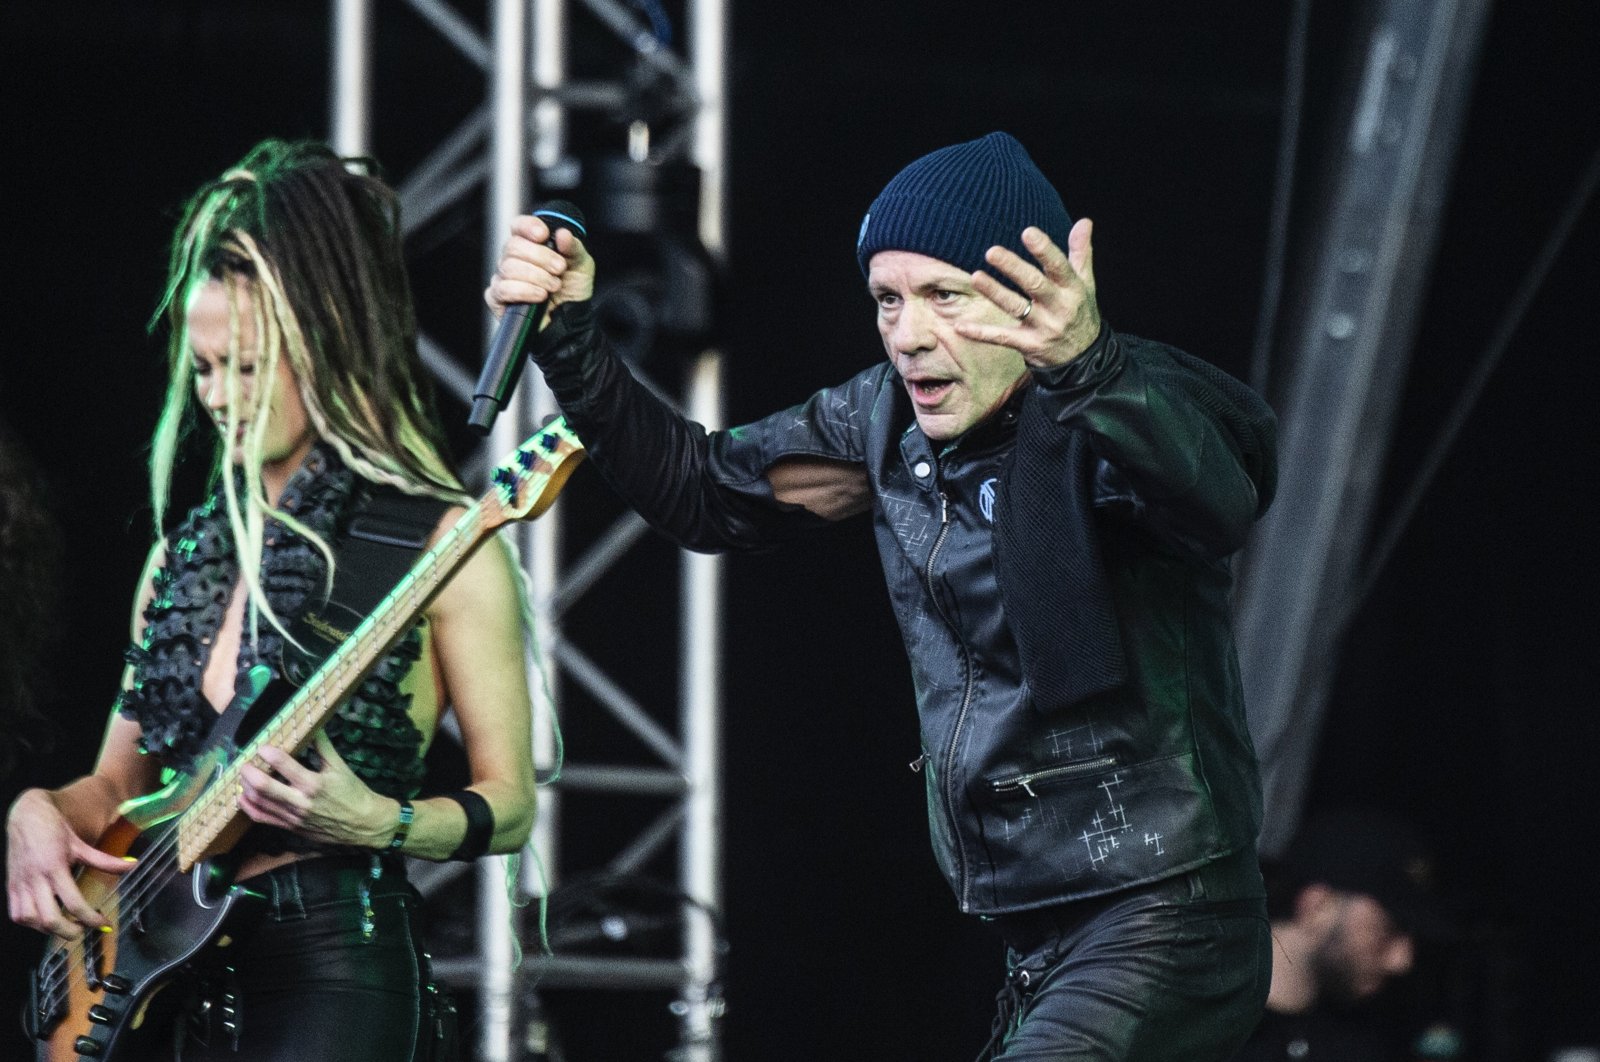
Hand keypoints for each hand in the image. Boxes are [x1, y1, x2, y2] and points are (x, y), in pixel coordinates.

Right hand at [6, 789, 131, 939]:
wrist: (26, 815)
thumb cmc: (55, 829)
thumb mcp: (82, 845)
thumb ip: (106, 860)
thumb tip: (133, 865)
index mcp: (55, 868)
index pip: (74, 904)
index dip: (91, 919)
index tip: (103, 923)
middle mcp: (35, 879)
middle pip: (50, 920)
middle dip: (70, 932)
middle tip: (84, 930)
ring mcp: (20, 884)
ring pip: (30, 920)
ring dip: (49, 929)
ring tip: (66, 924)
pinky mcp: (11, 887)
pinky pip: (16, 914)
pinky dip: (31, 922)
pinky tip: (46, 918)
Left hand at [238, 732, 393, 848]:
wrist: (363, 824)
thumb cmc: (353, 793)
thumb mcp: (340, 767)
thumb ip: (323, 747)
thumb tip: (313, 726)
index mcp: (314, 784)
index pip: (284, 765)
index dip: (269, 753)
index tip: (262, 746)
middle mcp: (301, 802)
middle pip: (265, 787)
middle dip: (250, 772)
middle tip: (245, 762)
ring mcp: (293, 817)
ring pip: (260, 803)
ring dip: (247, 787)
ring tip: (244, 775)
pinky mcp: (291, 827)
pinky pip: (263, 818)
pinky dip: (249, 807)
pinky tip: (243, 797)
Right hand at [484, 214, 596, 321]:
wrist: (570, 320)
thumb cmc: (572, 290)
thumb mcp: (581, 265)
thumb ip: (574, 247)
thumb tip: (563, 234)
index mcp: (530, 245)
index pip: (518, 226)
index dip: (528, 227)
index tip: (543, 235)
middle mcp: (513, 258)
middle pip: (513, 246)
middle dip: (540, 257)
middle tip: (559, 269)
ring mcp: (503, 277)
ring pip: (508, 267)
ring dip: (536, 277)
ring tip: (553, 286)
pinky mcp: (497, 298)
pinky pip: (503, 288)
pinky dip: (524, 291)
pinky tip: (540, 296)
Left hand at [958, 217, 1101, 368]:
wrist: (1085, 359)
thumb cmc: (1079, 313)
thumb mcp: (1085, 284)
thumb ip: (1080, 252)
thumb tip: (1084, 220)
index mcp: (1073, 289)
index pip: (1059, 266)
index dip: (1044, 250)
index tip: (1027, 232)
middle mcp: (1059, 308)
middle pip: (1035, 285)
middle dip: (1014, 268)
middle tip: (991, 251)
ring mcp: (1043, 328)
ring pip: (1016, 308)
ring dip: (995, 293)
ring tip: (975, 277)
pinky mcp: (1029, 345)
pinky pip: (1002, 338)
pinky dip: (981, 333)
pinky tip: (960, 326)